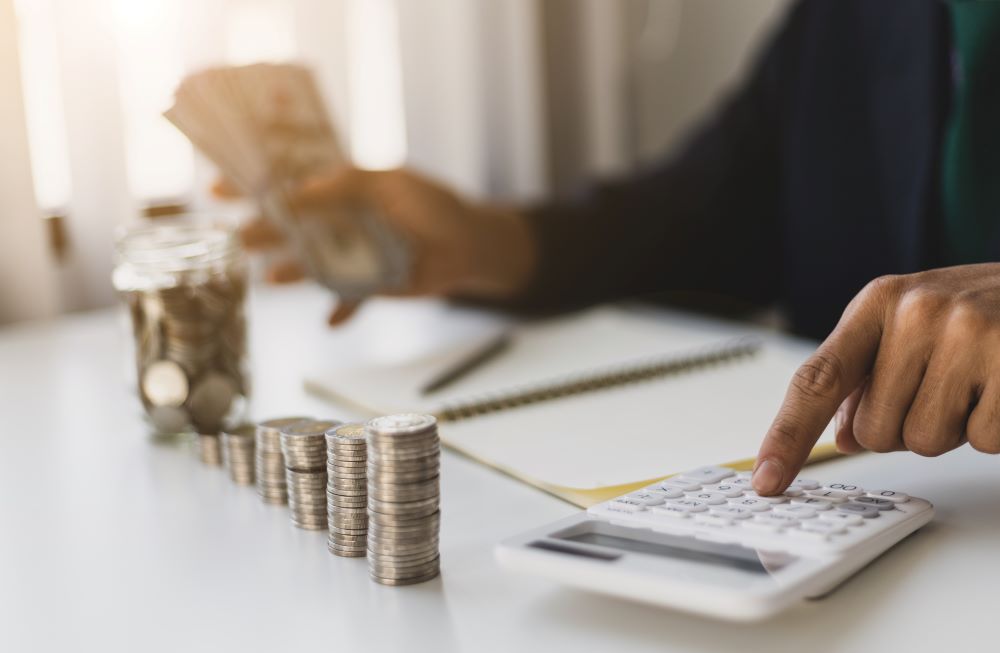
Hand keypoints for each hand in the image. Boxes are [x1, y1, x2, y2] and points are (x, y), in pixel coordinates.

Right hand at [234, 167, 536, 323]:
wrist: (468, 243)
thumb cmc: (429, 203)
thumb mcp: (388, 183)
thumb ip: (343, 187)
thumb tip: (297, 194)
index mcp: (336, 193)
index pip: (286, 185)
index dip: (252, 185)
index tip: (217, 186)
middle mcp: (336, 226)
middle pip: (289, 229)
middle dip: (261, 231)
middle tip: (234, 235)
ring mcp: (349, 257)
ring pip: (311, 265)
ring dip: (290, 272)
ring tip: (271, 277)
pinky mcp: (368, 285)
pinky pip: (348, 300)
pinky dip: (342, 311)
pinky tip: (331, 320)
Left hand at [753, 264, 999, 494]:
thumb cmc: (984, 315)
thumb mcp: (914, 327)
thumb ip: (866, 376)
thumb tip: (839, 436)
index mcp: (879, 302)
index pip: (817, 378)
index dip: (787, 435)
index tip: (766, 479)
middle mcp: (916, 310)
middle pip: (873, 430)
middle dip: (907, 426)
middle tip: (947, 386)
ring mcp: (967, 333)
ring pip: (924, 440)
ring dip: (952, 429)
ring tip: (978, 384)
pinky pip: (980, 441)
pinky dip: (993, 431)